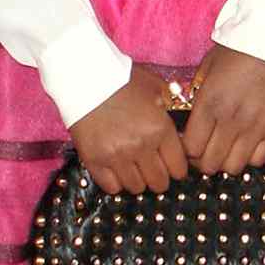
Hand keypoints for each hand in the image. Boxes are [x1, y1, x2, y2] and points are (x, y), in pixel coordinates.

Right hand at [68, 66, 188, 195]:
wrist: (84, 77)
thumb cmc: (122, 78)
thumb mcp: (155, 87)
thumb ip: (172, 107)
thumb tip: (180, 126)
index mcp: (160, 129)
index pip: (178, 168)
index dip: (177, 168)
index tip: (172, 164)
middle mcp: (140, 146)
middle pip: (159, 183)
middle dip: (159, 176)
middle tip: (152, 166)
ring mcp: (116, 156)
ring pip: (136, 188)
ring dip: (137, 178)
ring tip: (133, 165)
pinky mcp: (94, 161)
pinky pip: (112, 187)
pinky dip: (116, 181)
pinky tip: (116, 168)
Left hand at [183, 44, 264, 176]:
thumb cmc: (238, 53)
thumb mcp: (207, 68)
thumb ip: (195, 95)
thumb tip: (187, 119)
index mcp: (209, 103)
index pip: (191, 148)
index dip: (187, 151)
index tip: (189, 145)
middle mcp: (231, 120)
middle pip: (210, 163)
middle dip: (203, 161)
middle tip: (205, 150)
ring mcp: (255, 128)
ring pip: (233, 167)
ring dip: (226, 162)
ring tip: (226, 149)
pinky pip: (258, 161)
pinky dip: (249, 158)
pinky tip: (245, 144)